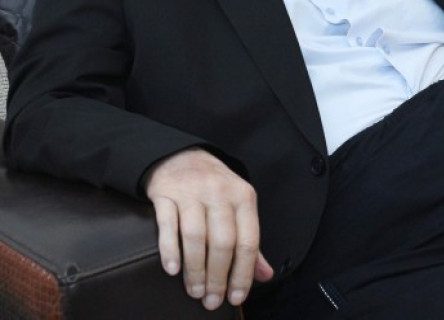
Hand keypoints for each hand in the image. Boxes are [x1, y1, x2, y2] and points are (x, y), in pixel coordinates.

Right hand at [144, 149, 273, 308]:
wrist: (180, 156)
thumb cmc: (214, 188)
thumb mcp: (238, 206)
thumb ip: (250, 242)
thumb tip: (265, 275)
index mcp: (244, 197)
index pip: (248, 240)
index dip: (243, 273)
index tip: (236, 297)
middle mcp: (220, 193)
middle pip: (222, 242)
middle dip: (217, 277)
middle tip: (211, 300)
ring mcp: (192, 193)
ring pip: (196, 237)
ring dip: (195, 270)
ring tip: (194, 292)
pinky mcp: (166, 194)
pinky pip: (168, 226)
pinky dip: (170, 250)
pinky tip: (173, 270)